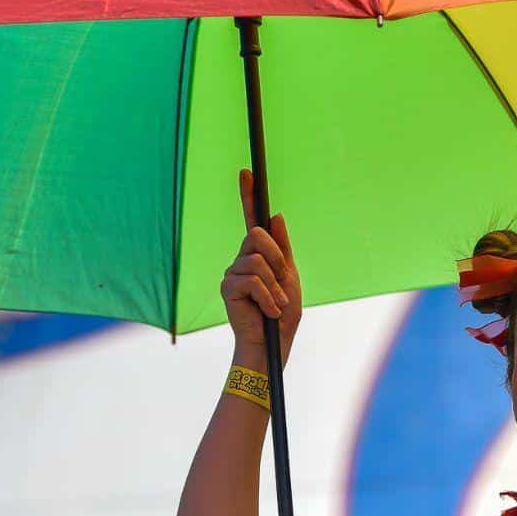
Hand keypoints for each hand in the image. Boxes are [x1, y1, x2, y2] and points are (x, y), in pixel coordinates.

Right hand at [221, 167, 301, 358]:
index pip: (253, 219)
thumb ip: (282, 248)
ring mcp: (232, 271)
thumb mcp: (290, 276)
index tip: (247, 171)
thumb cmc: (283, 313)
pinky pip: (252, 279)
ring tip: (276, 303)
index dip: (249, 195)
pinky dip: (268, 297)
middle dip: (277, 259)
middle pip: (258, 235)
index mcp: (260, 254)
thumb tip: (276, 216)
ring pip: (257, 260)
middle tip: (283, 284)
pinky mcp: (227, 287)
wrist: (273, 343)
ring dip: (275, 285)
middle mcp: (243, 258)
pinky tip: (269, 311)